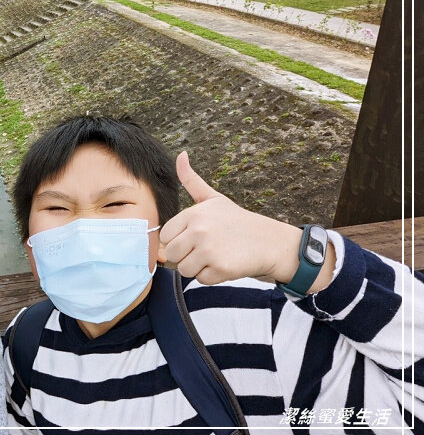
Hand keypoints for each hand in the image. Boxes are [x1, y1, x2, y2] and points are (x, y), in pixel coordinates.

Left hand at [158, 151, 303, 285]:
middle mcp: (199, 230)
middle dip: (185, 255)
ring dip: (198, 267)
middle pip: (171, 254)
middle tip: (206, 249)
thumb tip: (181, 155)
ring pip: (184, 269)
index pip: (165, 236)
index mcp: (193, 213)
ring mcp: (209, 250)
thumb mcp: (213, 198)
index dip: (178, 240)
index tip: (194, 237)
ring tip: (215, 255)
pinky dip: (212, 276)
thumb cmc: (237, 221)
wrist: (270, 242)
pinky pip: (201, 279)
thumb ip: (191, 180)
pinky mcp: (220, 268)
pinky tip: (225, 264)